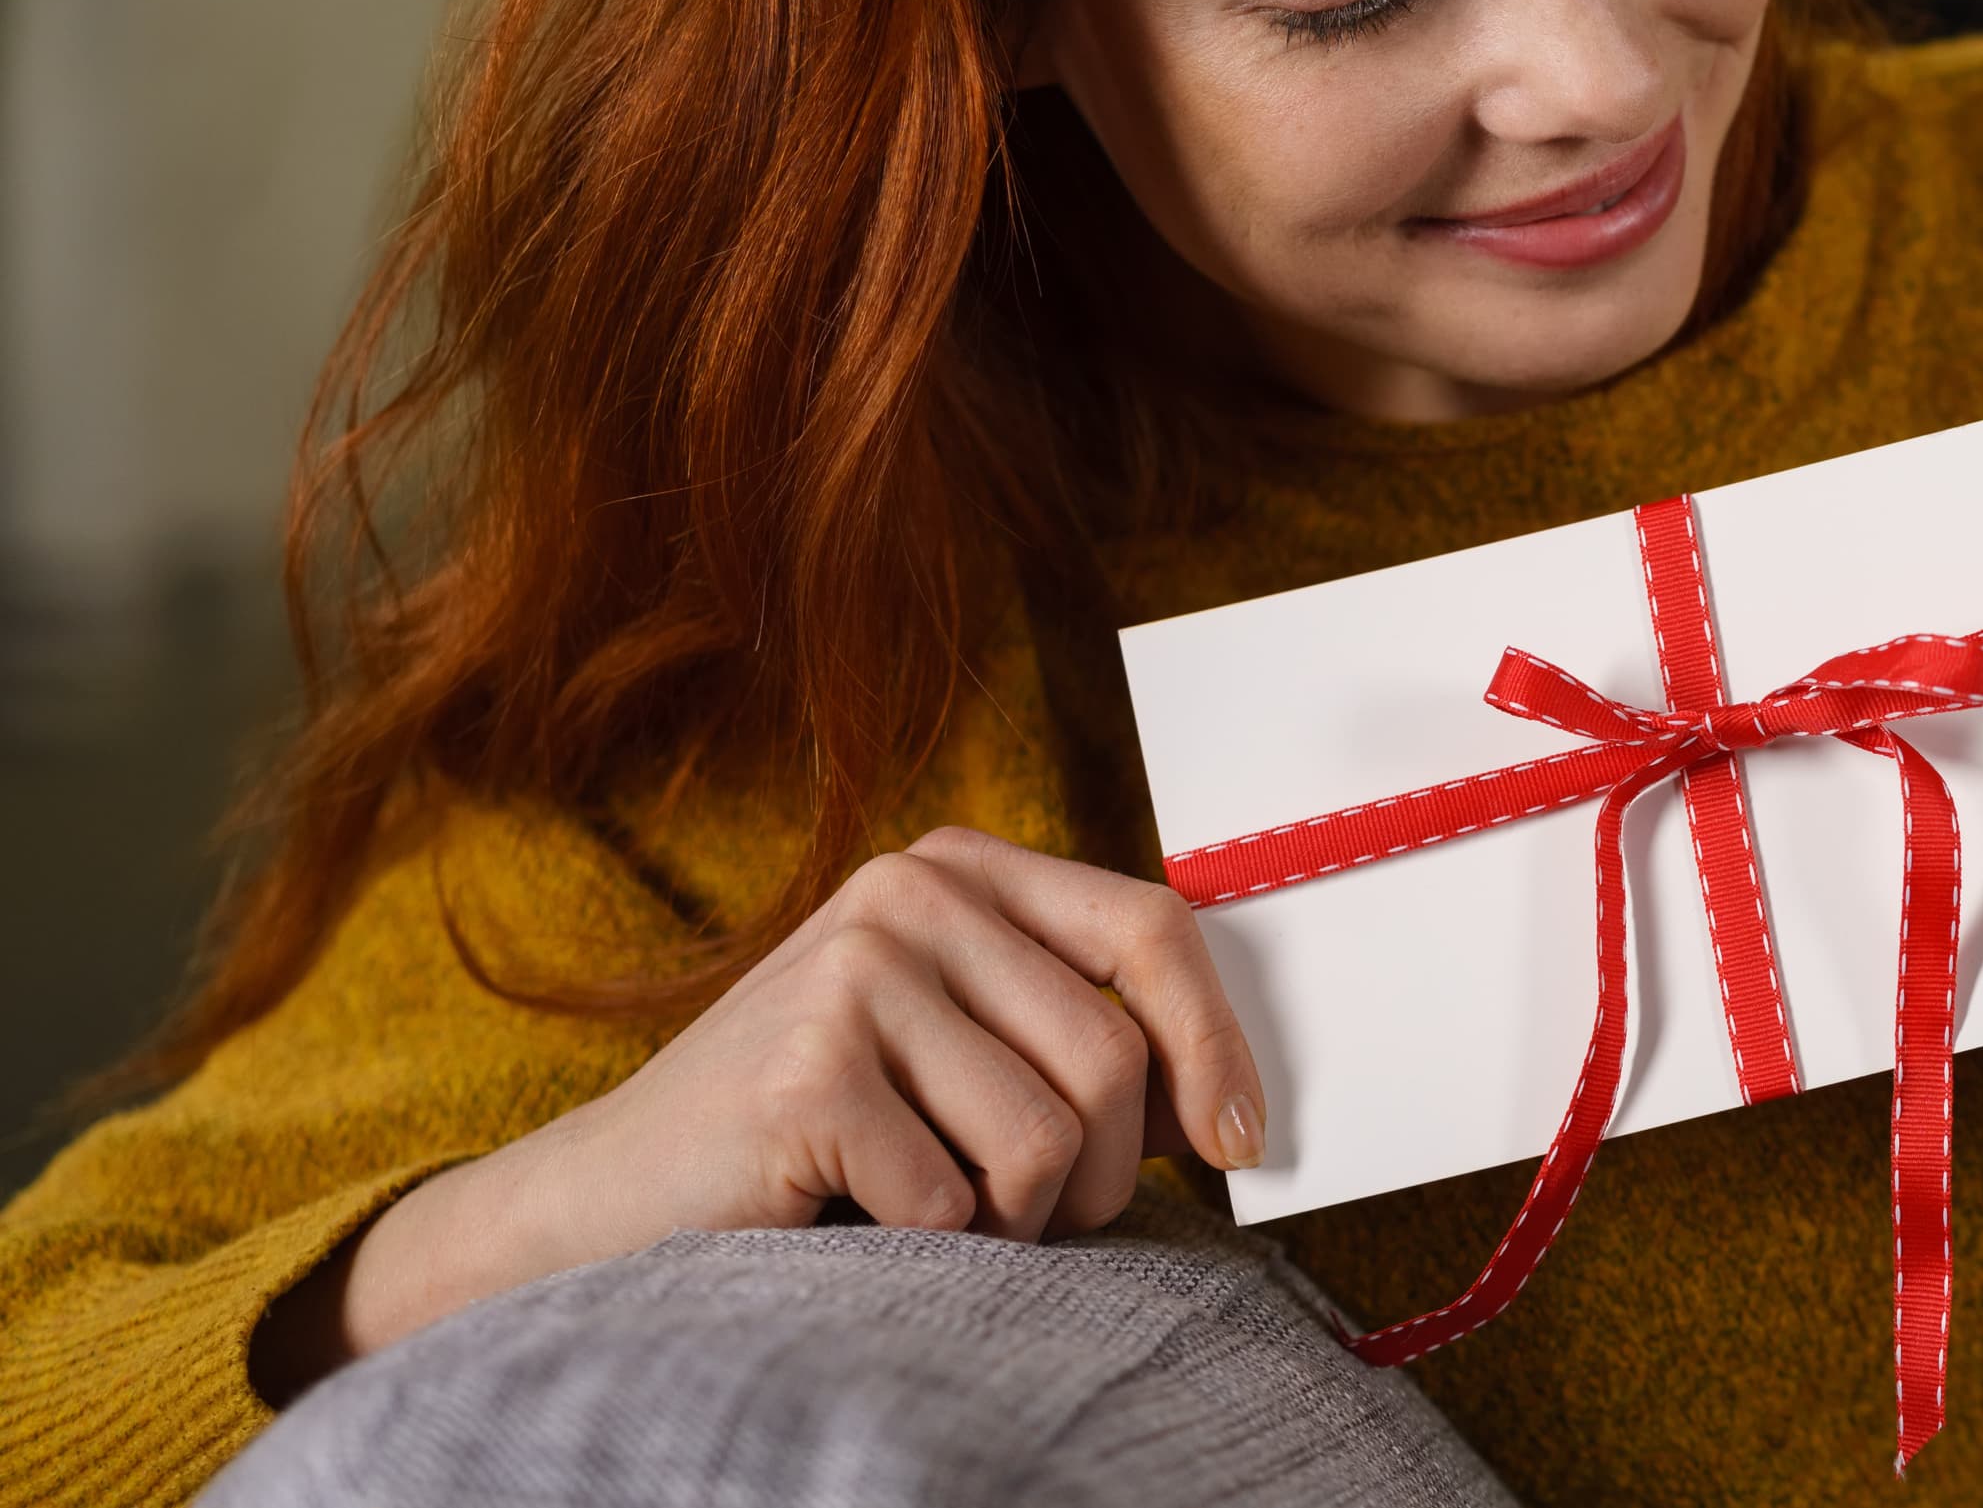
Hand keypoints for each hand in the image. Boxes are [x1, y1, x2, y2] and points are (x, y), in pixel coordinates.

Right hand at [261, 827, 1263, 1392]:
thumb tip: (1229, 1099)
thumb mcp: (951, 1047)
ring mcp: (855, 972)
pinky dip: (927, 1248)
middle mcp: (910, 893)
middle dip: (1102, 1176)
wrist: (606, 1203)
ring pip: (1047, 1137)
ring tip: (933, 1215)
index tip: (1239, 1142)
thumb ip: (1065, 1030)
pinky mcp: (810, 1073)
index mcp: (959, 870)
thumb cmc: (810, 1138)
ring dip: (1014, 1223)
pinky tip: (855, 1222)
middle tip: (1030, 1221)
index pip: (1151, 930)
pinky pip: (955, 1200)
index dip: (1215, 1044)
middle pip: (1112, 1055)